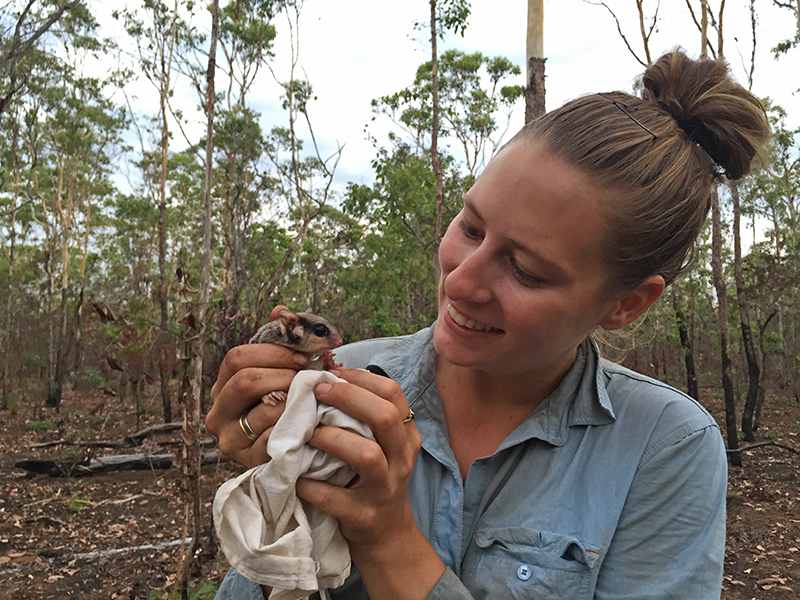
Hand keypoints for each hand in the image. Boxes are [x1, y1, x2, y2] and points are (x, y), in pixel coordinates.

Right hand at [205, 306, 307, 468]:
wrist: (293, 452)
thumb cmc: (284, 408)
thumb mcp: (279, 374)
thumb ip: (277, 344)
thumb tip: (279, 310)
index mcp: (223, 386)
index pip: (237, 357)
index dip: (272, 352)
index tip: (301, 356)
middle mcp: (218, 412)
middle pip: (245, 380)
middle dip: (283, 373)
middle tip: (308, 376)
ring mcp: (230, 439)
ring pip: (263, 408)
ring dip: (294, 399)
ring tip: (311, 397)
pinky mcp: (248, 460)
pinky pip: (275, 436)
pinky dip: (296, 424)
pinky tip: (310, 420)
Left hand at [296, 371, 443, 597]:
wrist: (387, 535)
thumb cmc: (375, 478)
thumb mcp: (383, 445)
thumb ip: (365, 416)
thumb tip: (329, 378)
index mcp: (406, 435)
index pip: (393, 394)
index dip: (362, 379)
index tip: (334, 373)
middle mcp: (401, 459)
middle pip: (385, 418)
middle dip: (349, 398)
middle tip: (318, 392)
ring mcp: (384, 489)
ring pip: (366, 455)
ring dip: (332, 439)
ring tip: (309, 434)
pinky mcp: (364, 516)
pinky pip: (335, 498)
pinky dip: (311, 486)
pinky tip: (297, 477)